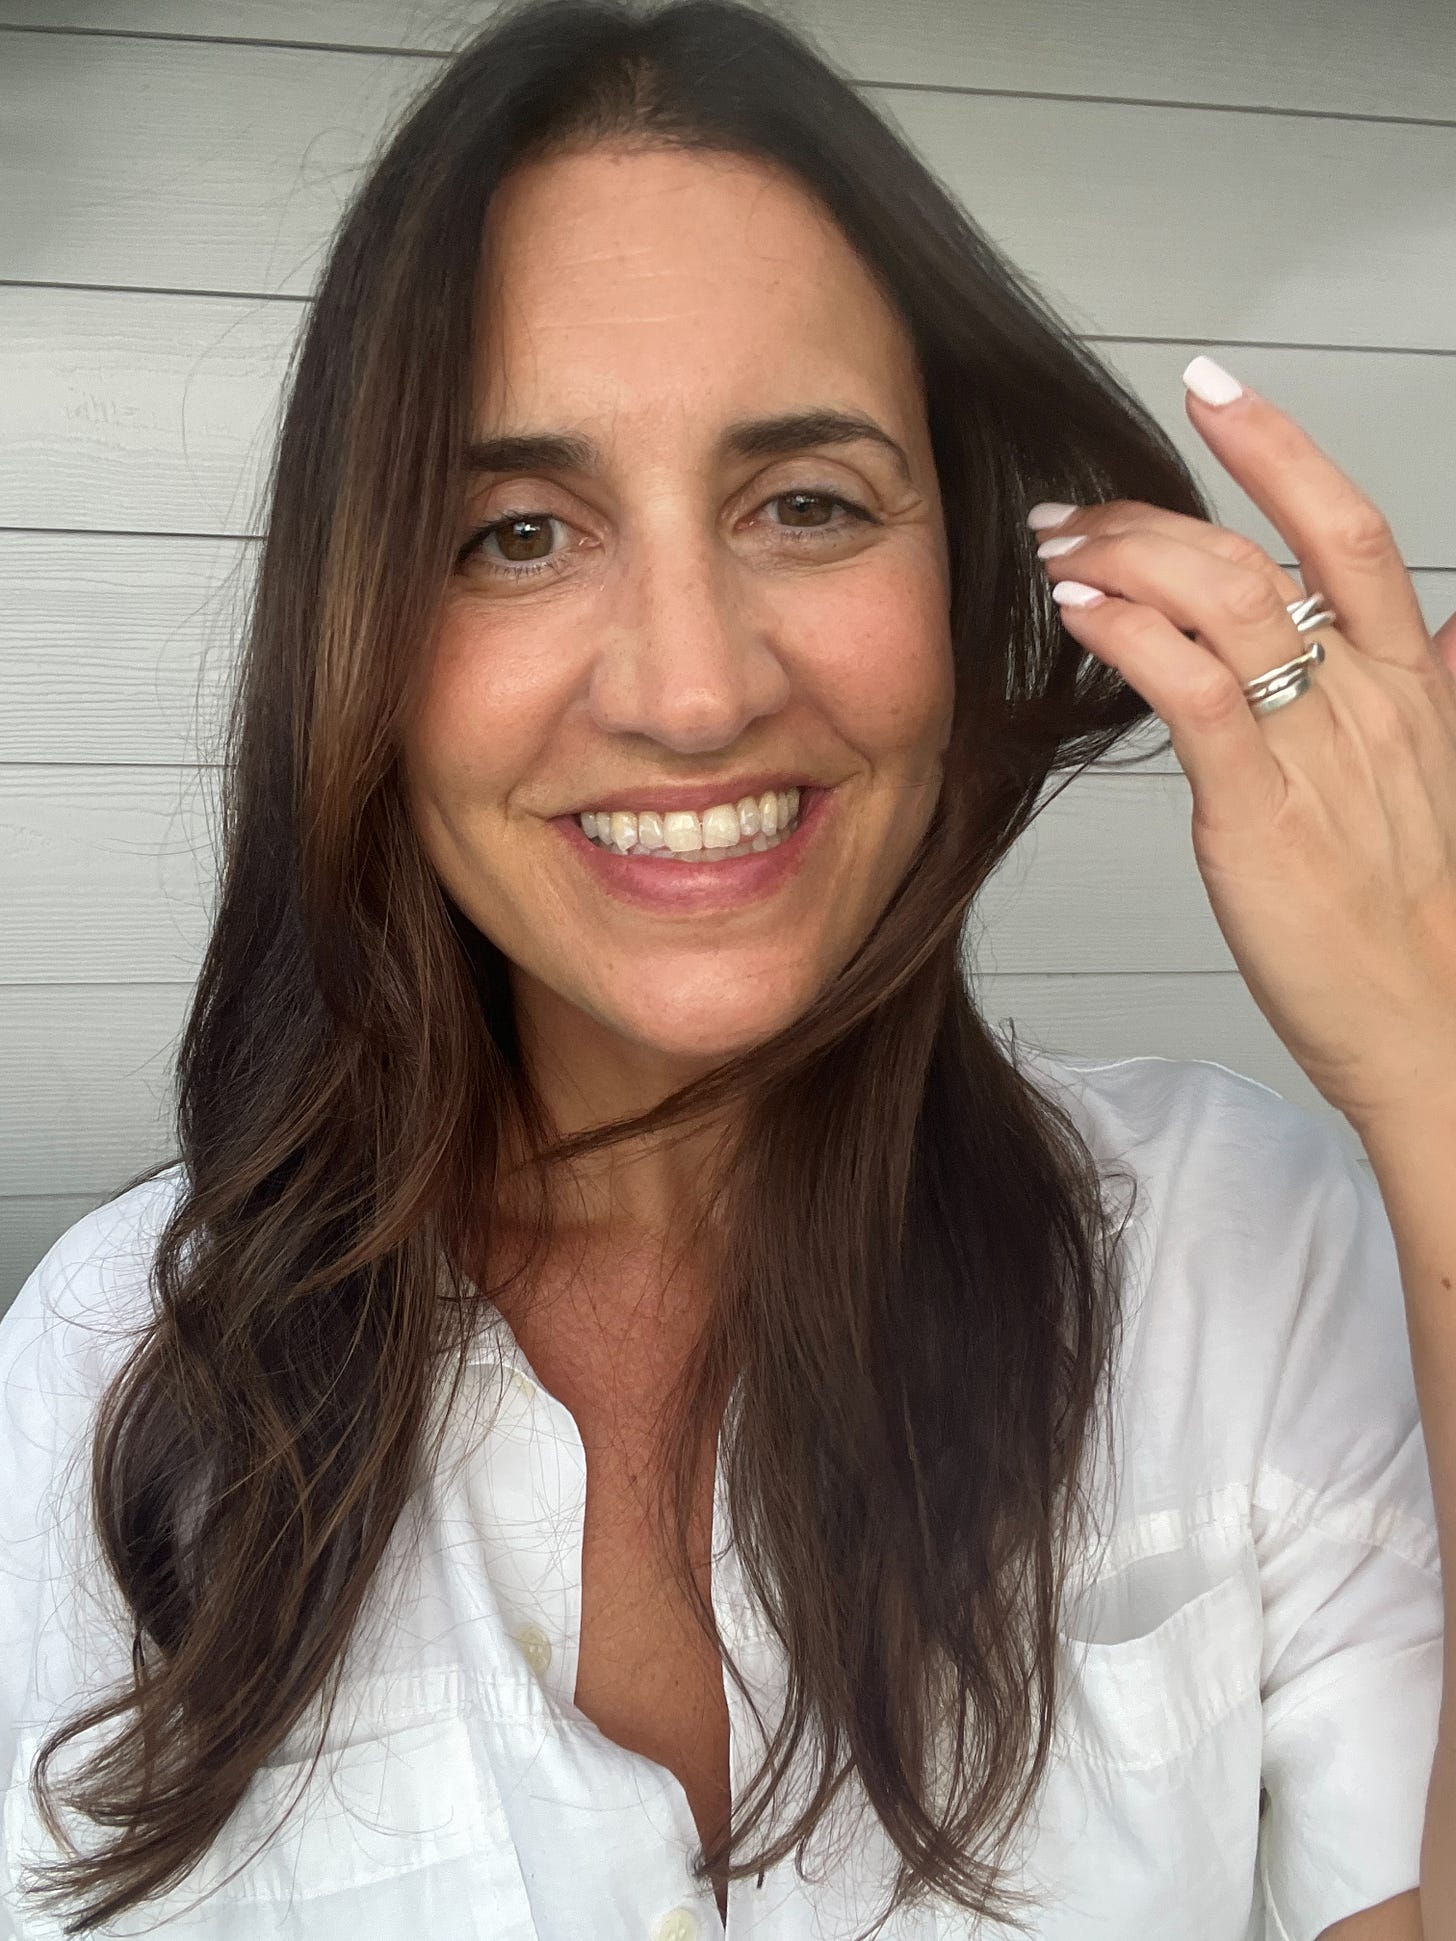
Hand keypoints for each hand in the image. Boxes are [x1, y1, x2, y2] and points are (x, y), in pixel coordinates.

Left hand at [1029, 355, 1455, 1136]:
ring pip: (1218, 603)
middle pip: (1255, 554)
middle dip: (1149, 514)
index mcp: (1409, 681)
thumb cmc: (1409, 912)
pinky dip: (1128, 635)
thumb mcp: (1429, 779)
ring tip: (1055, 553)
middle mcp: (1365, 697)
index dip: (1281, 447)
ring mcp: (1315, 750)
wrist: (1429, 1021)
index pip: (1348, 529)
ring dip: (1121, 559)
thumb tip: (1443, 629)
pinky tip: (1079, 613)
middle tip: (1071, 516)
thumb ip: (1423, 689)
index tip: (1214, 391)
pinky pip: (1191, 691)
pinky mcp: (1260, 810)